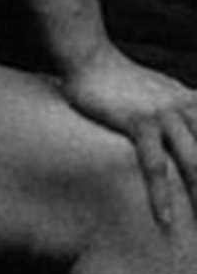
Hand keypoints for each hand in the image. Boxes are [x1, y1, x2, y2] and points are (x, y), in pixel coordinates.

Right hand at [61, 41, 196, 227]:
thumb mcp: (162, 87)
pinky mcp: (137, 121)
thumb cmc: (119, 75)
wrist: (88, 53)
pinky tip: (165, 219)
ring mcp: (162, 114)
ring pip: (193, 161)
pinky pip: (154, 163)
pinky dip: (161, 194)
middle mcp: (183, 107)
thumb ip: (180, 104)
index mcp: (191, 102)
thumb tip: (189, 116)